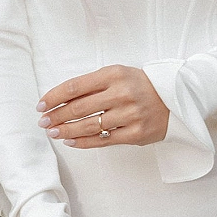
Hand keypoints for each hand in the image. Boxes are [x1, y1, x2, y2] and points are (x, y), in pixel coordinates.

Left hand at [37, 65, 168, 147]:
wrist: (175, 97)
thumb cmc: (139, 85)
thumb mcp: (117, 75)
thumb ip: (92, 84)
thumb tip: (59, 100)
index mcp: (114, 74)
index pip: (75, 86)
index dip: (54, 97)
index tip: (41, 105)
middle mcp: (122, 93)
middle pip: (79, 107)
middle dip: (56, 116)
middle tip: (43, 122)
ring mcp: (130, 114)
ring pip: (89, 125)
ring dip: (66, 130)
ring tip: (53, 132)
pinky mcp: (136, 133)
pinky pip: (103, 140)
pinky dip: (83, 142)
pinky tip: (71, 141)